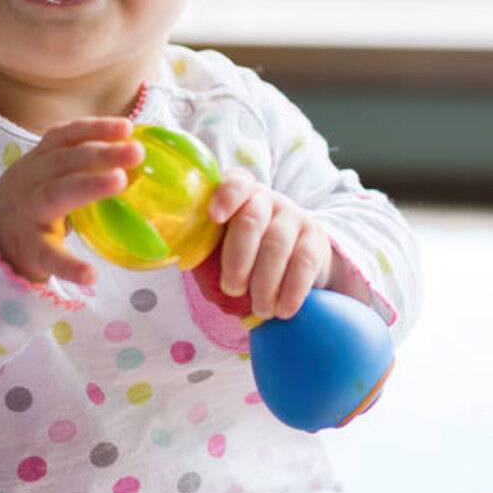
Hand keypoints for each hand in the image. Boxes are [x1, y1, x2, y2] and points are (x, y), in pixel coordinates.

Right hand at [0, 117, 143, 286]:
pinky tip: (92, 274)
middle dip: (100, 153)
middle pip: (64, 161)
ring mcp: (28, 215)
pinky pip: (49, 256)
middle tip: (137, 151)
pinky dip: (70, 265)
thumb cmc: (29, 205)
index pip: (64, 138)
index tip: (127, 127)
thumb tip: (134, 160)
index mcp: (38, 162)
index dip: (94, 129)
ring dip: (89, 186)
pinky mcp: (29, 249)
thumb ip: (79, 168)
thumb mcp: (46, 178)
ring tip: (120, 181)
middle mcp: (30, 182)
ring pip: (55, 195)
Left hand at [207, 167, 334, 318]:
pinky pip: (303, 263)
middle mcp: (268, 200)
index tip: (214, 218)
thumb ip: (204, 247)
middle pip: (252, 220)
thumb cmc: (247, 256)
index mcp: (239, 196)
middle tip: (232, 290)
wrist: (296, 262)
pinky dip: (291, 291)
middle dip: (238, 259)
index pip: (235, 183)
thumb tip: (175, 258)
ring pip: (277, 245)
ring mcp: (295, 217)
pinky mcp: (316, 239)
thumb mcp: (222, 247)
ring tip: (259, 309)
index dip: (225, 197)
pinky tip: (282, 310)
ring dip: (264, 283)